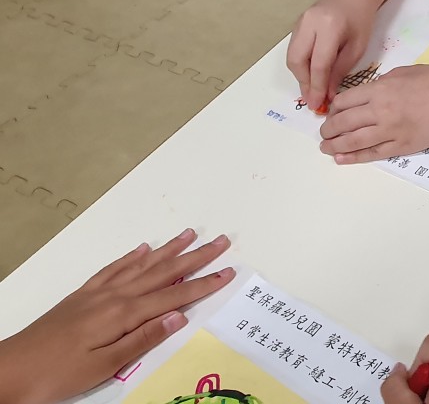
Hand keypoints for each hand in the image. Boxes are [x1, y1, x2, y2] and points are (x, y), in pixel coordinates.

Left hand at [0, 229, 232, 403]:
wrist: (9, 371)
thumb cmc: (57, 374)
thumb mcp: (104, 366)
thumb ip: (142, 339)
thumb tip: (178, 317)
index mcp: (123, 315)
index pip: (172, 297)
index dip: (202, 285)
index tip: (228, 271)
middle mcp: (113, 297)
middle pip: (162, 273)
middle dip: (194, 258)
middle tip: (221, 240)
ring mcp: (96, 293)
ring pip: (141, 265)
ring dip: (168, 250)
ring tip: (190, 234)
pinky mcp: (81, 296)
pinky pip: (113, 269)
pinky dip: (131, 257)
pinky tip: (142, 249)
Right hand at [287, 0, 375, 110]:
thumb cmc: (360, 20)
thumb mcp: (357, 47)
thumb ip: (341, 70)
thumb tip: (327, 94)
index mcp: (329, 27)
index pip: (319, 63)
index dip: (317, 86)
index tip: (318, 104)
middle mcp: (309, 23)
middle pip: (297, 60)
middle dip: (304, 83)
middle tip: (312, 100)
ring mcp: (299, 22)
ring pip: (292, 56)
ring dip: (300, 76)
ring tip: (312, 91)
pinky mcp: (296, 24)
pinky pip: (294, 50)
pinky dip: (300, 65)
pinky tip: (310, 75)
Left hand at [319, 65, 428, 162]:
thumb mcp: (404, 72)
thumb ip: (381, 82)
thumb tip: (367, 93)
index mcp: (380, 89)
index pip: (344, 101)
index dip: (333, 108)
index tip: (331, 112)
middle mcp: (380, 111)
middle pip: (343, 122)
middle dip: (328, 129)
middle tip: (324, 132)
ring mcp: (390, 131)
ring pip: (353, 141)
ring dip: (334, 145)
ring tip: (325, 147)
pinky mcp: (401, 146)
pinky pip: (372, 154)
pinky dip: (354, 157)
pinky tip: (341, 158)